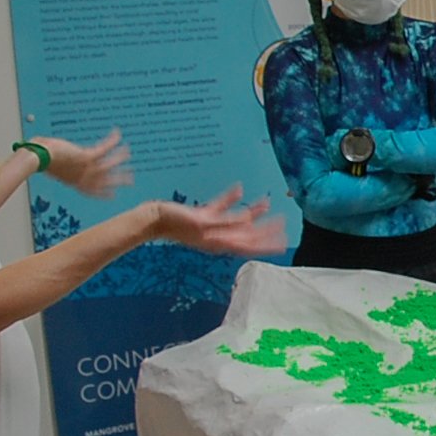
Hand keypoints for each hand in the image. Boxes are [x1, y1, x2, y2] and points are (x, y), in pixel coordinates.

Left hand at [39, 130, 132, 197]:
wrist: (39, 158)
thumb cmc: (40, 159)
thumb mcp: (50, 165)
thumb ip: (56, 164)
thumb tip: (51, 159)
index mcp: (74, 182)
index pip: (93, 191)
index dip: (104, 194)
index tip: (113, 195)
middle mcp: (83, 177)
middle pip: (107, 181)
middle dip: (120, 180)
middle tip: (131, 180)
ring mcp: (87, 167)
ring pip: (109, 164)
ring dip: (120, 158)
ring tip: (128, 152)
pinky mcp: (87, 156)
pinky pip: (104, 148)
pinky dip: (112, 140)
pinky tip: (117, 134)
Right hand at [151, 187, 286, 256]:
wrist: (151, 219)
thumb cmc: (175, 223)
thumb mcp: (203, 223)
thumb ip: (226, 223)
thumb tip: (248, 220)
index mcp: (219, 242)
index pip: (250, 245)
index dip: (267, 243)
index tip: (283, 242)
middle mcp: (218, 237)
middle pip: (248, 235)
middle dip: (266, 229)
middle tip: (283, 222)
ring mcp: (211, 227)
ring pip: (237, 221)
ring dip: (253, 212)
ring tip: (267, 202)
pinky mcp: (202, 216)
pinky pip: (221, 208)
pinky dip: (231, 199)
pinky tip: (239, 189)